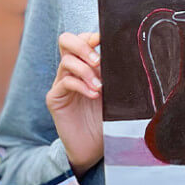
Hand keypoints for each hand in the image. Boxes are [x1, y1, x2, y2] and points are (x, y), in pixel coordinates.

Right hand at [45, 32, 103, 176]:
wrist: (94, 148)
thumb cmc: (107, 120)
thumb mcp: (116, 93)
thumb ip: (116, 74)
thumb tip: (129, 54)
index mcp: (85, 65)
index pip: (81, 39)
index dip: (90, 35)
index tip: (104, 39)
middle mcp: (70, 71)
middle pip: (66, 40)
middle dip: (82, 45)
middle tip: (98, 60)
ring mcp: (61, 84)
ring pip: (66, 61)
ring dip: (86, 70)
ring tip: (100, 86)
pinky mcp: (55, 99)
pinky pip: (64, 83)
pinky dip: (80, 85)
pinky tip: (93, 95)